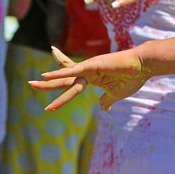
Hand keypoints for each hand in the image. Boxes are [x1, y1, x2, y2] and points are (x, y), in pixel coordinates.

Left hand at [29, 47, 149, 111]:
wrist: (143, 67)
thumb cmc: (133, 78)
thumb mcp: (117, 94)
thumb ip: (107, 100)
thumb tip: (104, 108)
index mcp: (93, 79)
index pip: (72, 79)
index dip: (60, 80)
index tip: (47, 81)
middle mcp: (88, 72)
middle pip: (64, 79)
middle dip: (47, 84)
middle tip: (31, 84)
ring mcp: (89, 69)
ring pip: (65, 78)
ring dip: (48, 83)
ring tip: (33, 84)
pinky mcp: (92, 66)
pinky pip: (72, 71)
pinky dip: (58, 73)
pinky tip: (46, 77)